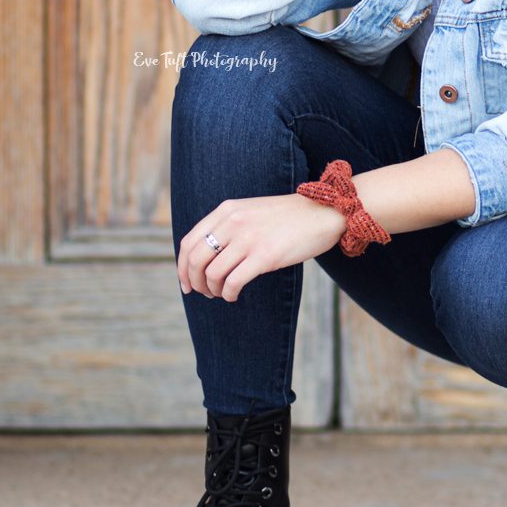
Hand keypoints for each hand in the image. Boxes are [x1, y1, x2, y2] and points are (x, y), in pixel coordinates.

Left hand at [178, 193, 350, 301]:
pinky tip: (235, 296)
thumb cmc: (289, 217)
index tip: (186, 283)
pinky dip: (229, 294)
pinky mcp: (265, 256)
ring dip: (213, 291)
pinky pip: (233, 282)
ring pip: (212, 274)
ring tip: (223, 294)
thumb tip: (205, 257)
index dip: (182, 267)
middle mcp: (233, 222)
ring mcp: (248, 239)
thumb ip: (228, 226)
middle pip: (195, 260)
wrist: (325, 211)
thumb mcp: (251, 211)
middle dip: (194, 282)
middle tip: (204, 293)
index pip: (189, 242)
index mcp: (226, 210)